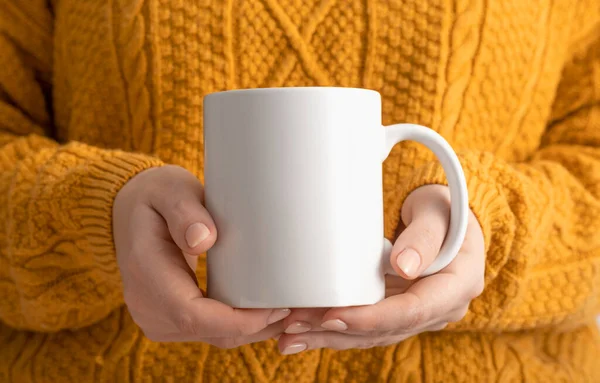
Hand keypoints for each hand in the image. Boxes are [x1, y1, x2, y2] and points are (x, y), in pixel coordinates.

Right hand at [113, 165, 289, 346]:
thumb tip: (203, 240)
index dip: (240, 319)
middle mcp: (148, 308)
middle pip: (212, 333)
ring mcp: (158, 319)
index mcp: (146, 276)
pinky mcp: (171, 320)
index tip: (279, 306)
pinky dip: (242, 326)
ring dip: (255, 329)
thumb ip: (184, 211)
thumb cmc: (154, 197)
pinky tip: (269, 311)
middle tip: (301, 308)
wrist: (127, 214)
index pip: (194, 315)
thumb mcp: (168, 189)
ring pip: (215, 338)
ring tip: (293, 310)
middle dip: (260, 327)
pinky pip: (211, 332)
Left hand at [276, 185, 484, 353]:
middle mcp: (439, 310)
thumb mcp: (438, 213)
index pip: (411, 312)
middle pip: (384, 329)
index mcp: (456, 287)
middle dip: (337, 330)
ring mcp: (417, 314)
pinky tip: (304, 332)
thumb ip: (424, 236)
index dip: (370, 318)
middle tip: (293, 327)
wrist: (448, 219)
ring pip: (371, 334)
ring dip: (328, 336)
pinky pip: (366, 327)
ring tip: (287, 336)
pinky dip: (334, 329)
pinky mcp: (396, 311)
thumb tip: (403, 267)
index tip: (332, 317)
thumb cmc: (444, 210)